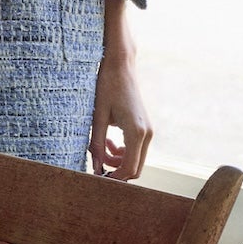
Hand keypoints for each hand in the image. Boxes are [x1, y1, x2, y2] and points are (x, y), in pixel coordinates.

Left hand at [89, 50, 151, 178]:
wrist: (120, 65)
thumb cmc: (107, 87)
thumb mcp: (97, 116)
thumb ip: (96, 143)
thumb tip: (94, 167)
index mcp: (136, 132)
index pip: (129, 168)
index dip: (114, 177)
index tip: (97, 178)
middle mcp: (146, 133)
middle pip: (135, 167)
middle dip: (116, 170)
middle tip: (97, 165)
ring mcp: (148, 130)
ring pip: (136, 159)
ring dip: (118, 160)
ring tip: (100, 149)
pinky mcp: (144, 126)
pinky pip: (136, 148)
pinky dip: (123, 151)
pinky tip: (109, 142)